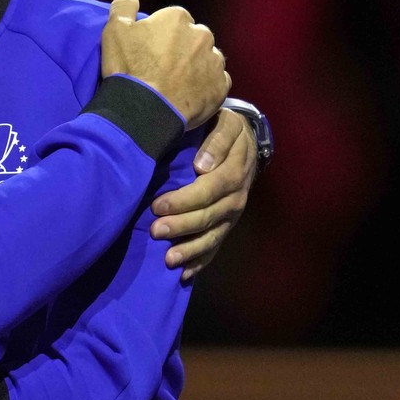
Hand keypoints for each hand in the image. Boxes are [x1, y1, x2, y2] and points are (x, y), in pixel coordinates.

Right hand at [100, 0, 229, 127]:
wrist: (143, 110)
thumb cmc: (128, 68)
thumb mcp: (115, 31)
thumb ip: (123, 5)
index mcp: (178, 19)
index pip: (174, 20)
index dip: (162, 36)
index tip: (151, 52)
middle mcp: (202, 35)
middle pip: (194, 38)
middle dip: (183, 49)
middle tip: (163, 68)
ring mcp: (214, 62)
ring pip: (207, 59)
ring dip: (197, 66)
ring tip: (177, 84)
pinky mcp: (221, 87)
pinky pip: (216, 82)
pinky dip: (206, 86)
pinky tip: (189, 95)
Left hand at [148, 108, 255, 280]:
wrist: (244, 141)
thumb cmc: (226, 129)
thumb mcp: (226, 125)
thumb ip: (217, 142)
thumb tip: (202, 165)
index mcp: (234, 173)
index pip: (208, 190)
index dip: (183, 200)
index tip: (157, 206)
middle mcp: (235, 198)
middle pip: (208, 216)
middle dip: (180, 226)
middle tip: (155, 231)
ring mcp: (232, 215)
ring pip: (212, 237)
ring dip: (190, 250)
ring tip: (168, 261)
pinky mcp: (226, 225)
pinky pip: (216, 246)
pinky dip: (200, 261)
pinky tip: (184, 275)